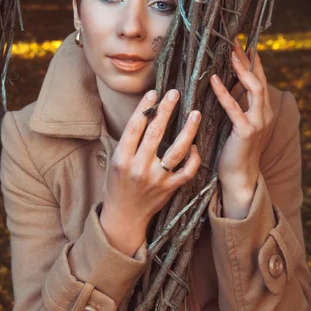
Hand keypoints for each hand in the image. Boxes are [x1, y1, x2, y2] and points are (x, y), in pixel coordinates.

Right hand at [101, 89, 201, 231]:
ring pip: (176, 151)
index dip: (145, 108)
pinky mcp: (170, 189)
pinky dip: (194, 159)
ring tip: (195, 113)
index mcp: (122, 159)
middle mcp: (139, 168)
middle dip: (166, 111)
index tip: (154, 93)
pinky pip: (187, 171)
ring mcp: (156, 179)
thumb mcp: (114, 163)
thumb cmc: (117, 186)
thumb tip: (143, 115)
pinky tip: (196, 146)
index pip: (134, 127)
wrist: (124, 217)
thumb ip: (127, 143)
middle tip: (174, 93)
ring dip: (188, 131)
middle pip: (155, 134)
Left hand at [210, 38, 272, 217]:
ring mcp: (257, 122)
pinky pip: (234, 108)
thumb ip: (234, 106)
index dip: (251, 61)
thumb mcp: (235, 124)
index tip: (242, 44)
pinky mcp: (246, 132)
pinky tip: (214, 79)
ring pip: (253, 88)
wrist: (238, 176)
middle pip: (258, 79)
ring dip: (241, 69)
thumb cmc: (232, 151)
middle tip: (234, 41)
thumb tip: (220, 85)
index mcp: (262, 111)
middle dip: (247, 59)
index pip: (258, 80)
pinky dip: (224, 92)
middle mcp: (264, 114)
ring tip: (229, 54)